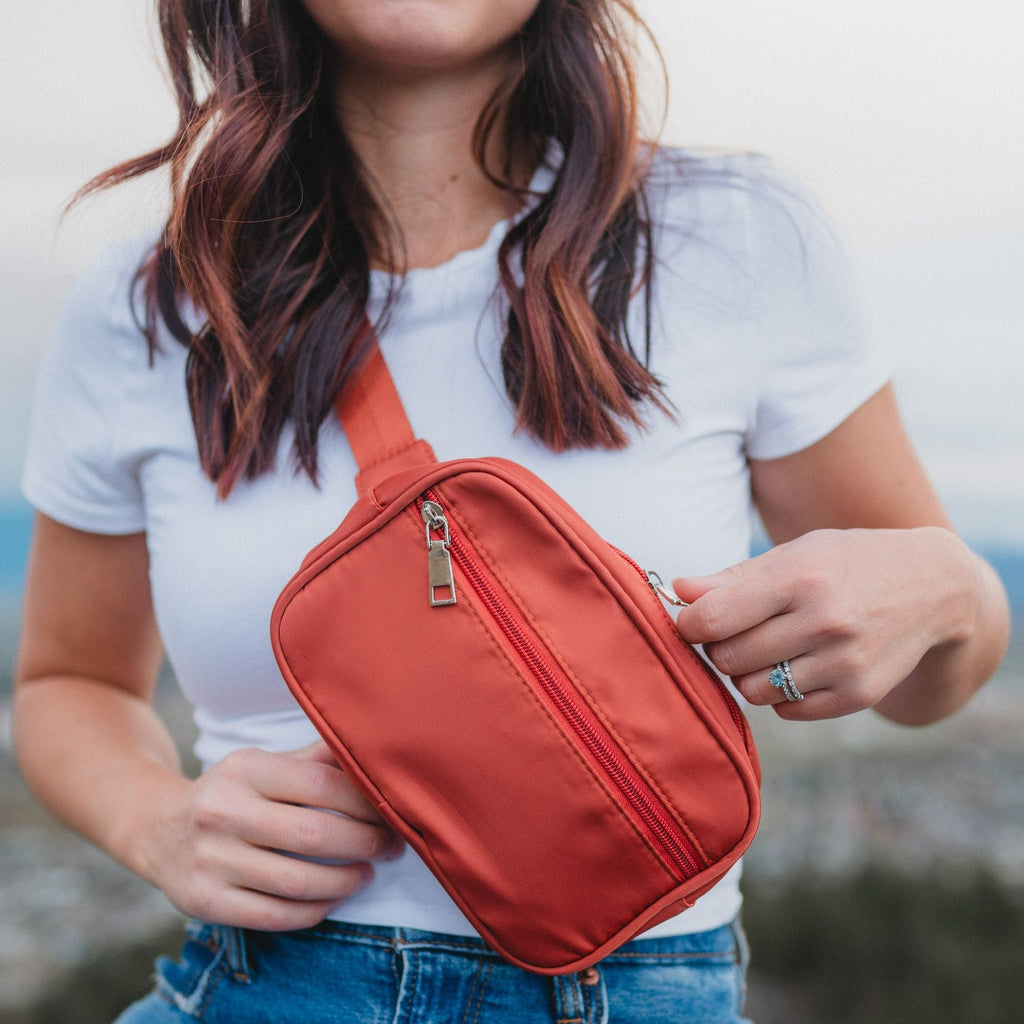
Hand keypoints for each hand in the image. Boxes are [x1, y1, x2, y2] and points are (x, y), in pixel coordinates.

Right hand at [144, 740, 403, 930]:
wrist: (157, 828)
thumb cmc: (232, 792)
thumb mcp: (264, 763)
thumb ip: (314, 759)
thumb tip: (372, 744)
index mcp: (246, 769)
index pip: (321, 784)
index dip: (365, 802)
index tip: (390, 812)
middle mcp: (223, 812)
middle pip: (314, 834)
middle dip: (365, 843)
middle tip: (390, 846)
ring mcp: (211, 860)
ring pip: (297, 881)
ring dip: (345, 882)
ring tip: (366, 873)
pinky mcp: (205, 902)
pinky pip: (273, 915)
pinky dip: (312, 911)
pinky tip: (331, 899)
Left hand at [672, 527, 972, 720]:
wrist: (934, 587)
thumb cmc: (846, 563)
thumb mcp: (794, 554)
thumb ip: (732, 578)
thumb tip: (678, 591)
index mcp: (801, 578)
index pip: (714, 619)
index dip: (689, 624)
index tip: (692, 620)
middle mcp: (825, 622)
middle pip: (729, 657)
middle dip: (719, 647)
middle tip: (736, 631)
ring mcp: (845, 662)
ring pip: (752, 690)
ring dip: (747, 673)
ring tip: (769, 646)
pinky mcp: (859, 694)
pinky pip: (787, 710)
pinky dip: (779, 694)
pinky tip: (797, 665)